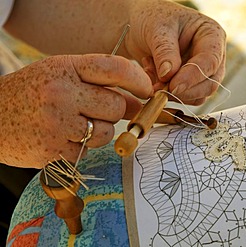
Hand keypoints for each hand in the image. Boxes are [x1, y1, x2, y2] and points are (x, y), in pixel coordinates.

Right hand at [0, 54, 151, 167]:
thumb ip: (98, 83)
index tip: (147, 90)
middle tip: (95, 111)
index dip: (138, 80)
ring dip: (98, 131)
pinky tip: (62, 138)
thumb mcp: (61, 75)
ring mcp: (57, 124)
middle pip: (117, 105)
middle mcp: (62, 94)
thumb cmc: (32, 94)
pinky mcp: (55, 152)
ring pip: (107, 132)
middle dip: (114, 111)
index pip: (115, 68)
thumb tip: (138, 102)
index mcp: (65, 68)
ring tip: (73, 125)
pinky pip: (89, 151)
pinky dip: (82, 147)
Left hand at [125, 0, 226, 104]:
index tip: (173, 86)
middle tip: (159, 89)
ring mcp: (202, 72)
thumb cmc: (152, 19)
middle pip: (210, 84)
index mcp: (211, 35)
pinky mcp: (190, 84)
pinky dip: (166, 94)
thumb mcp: (157, 29)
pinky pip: (184, 98)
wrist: (138, 27)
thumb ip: (164, 51)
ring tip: (151, 73)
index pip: (211, 61)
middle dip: (184, 90)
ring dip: (173, 93)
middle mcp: (212, 55)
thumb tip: (169, 76)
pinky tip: (153, 77)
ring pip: (198, 96)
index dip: (193, 76)